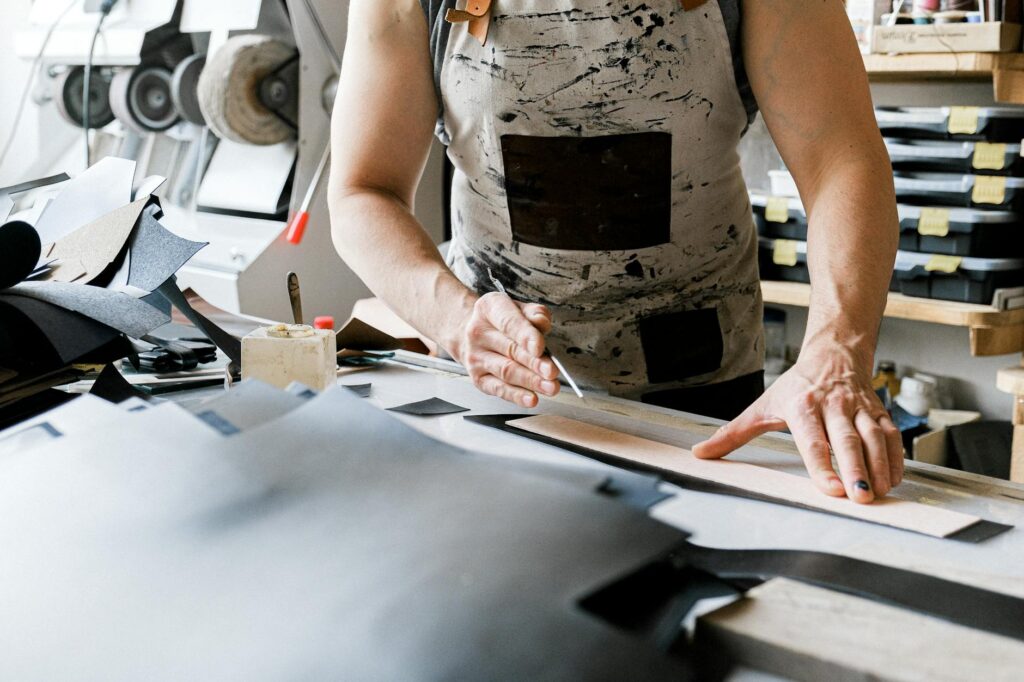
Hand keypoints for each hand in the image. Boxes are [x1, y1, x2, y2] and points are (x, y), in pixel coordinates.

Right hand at [455, 293, 559, 407]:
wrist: (469, 332)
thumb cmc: (501, 320)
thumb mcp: (518, 307)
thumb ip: (534, 313)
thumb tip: (542, 324)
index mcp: (489, 308)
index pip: (508, 322)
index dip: (525, 336)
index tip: (540, 347)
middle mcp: (478, 333)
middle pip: (510, 350)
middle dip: (534, 363)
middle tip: (552, 371)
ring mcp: (476, 357)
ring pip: (507, 371)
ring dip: (530, 381)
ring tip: (550, 386)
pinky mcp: (478, 378)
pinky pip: (499, 389)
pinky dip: (516, 396)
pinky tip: (531, 398)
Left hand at [692, 343, 903, 503]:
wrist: (833, 355)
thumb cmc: (795, 386)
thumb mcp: (762, 406)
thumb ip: (732, 434)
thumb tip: (701, 453)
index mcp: (802, 406)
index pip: (813, 440)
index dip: (822, 466)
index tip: (831, 490)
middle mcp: (833, 406)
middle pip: (847, 440)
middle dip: (856, 470)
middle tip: (860, 498)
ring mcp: (859, 408)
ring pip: (875, 438)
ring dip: (880, 468)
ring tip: (879, 494)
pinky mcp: (879, 412)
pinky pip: (892, 436)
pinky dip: (896, 459)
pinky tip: (893, 481)